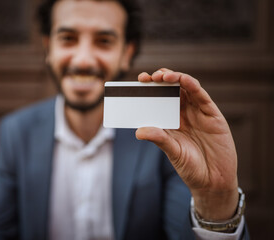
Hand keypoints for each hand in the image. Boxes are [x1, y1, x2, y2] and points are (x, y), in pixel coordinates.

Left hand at [136, 68, 238, 220]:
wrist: (213, 182)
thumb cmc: (191, 167)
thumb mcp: (172, 152)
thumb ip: (159, 139)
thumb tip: (138, 131)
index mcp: (171, 120)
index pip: (159, 99)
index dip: (150, 89)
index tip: (138, 82)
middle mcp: (184, 113)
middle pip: (171, 89)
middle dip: (160, 80)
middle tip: (148, 78)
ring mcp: (199, 113)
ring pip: (187, 88)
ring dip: (175, 78)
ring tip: (163, 76)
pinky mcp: (213, 116)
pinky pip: (202, 97)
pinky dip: (193, 86)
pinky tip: (184, 80)